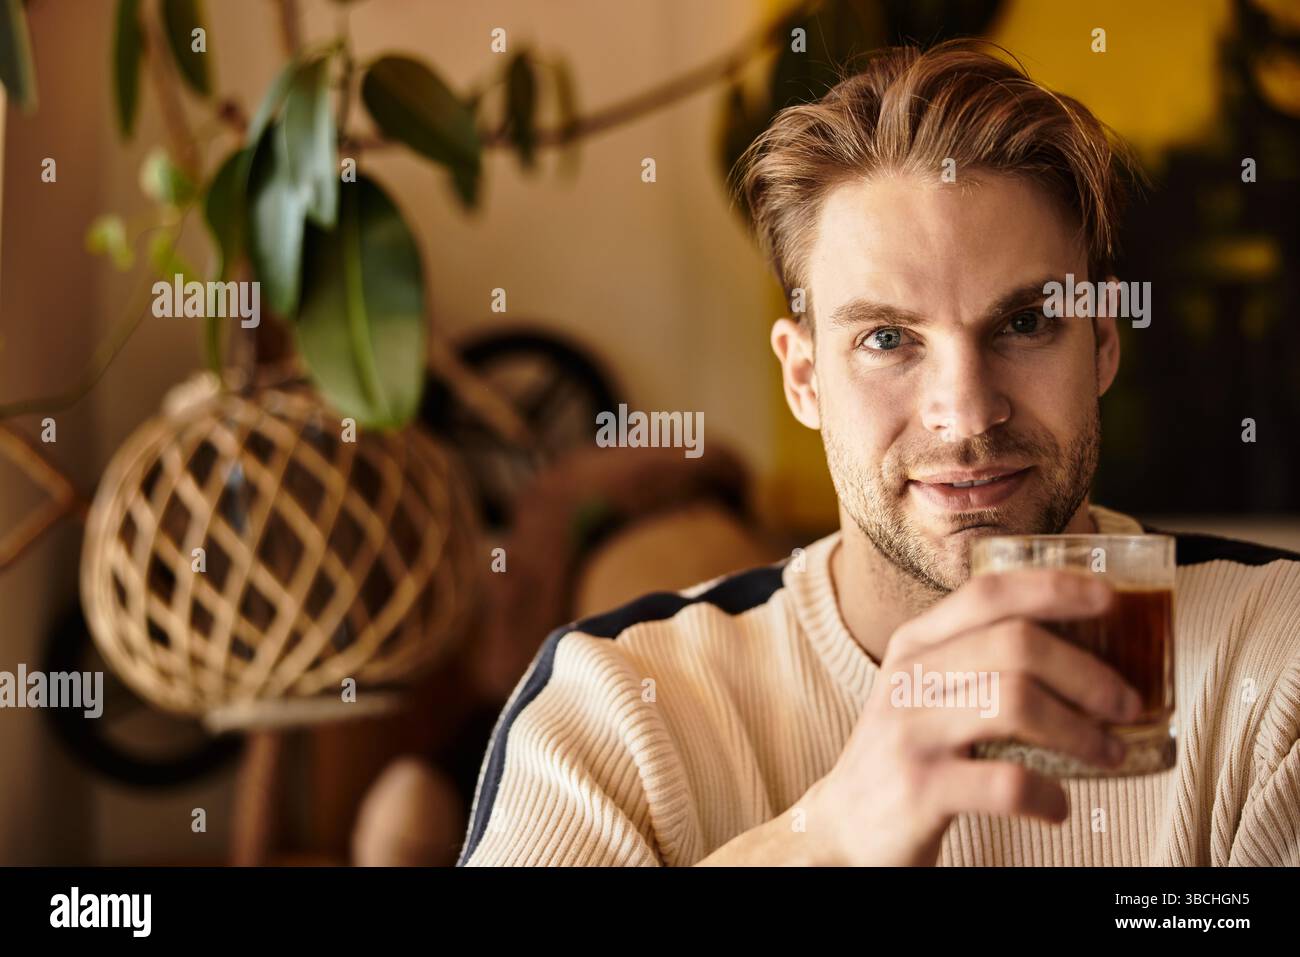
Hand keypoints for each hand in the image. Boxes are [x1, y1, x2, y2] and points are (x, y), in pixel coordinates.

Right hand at [801, 568, 1142, 865]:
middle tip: (1125, 702)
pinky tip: (1058, 806)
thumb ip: (980, 665)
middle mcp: (909, 677)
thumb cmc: (909, 755)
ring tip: (1107, 753)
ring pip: (1016, 702)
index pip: (987, 593)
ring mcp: (911, 732)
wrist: (845, 829)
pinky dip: (1048, 795)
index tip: (1109, 599)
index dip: (1053, 588)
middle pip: (1016, 644)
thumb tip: (1088, 653)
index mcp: (916, 644)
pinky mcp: (920, 788)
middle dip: (1087, 672)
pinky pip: (1006, 782)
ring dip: (1080, 731)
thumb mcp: (927, 693)